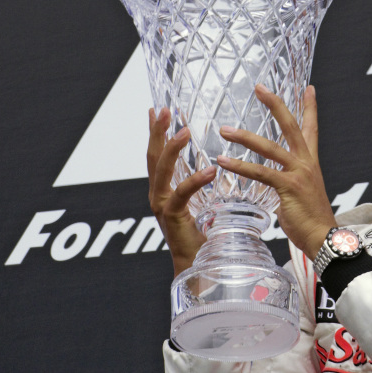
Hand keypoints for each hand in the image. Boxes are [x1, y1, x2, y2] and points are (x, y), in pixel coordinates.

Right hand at [147, 108, 215, 275]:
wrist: (197, 263)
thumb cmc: (202, 235)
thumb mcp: (202, 203)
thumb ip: (204, 185)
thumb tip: (218, 166)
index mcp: (164, 188)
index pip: (157, 154)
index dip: (156, 132)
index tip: (156, 109)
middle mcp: (158, 194)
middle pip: (153, 156)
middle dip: (158, 131)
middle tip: (165, 110)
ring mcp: (161, 205)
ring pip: (161, 170)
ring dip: (172, 149)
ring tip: (185, 131)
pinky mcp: (172, 217)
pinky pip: (181, 194)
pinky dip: (196, 180)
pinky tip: (211, 169)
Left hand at [216, 85, 336, 259]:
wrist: (323, 237)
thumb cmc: (311, 220)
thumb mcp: (300, 195)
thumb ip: (287, 184)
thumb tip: (274, 186)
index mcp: (310, 162)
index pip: (311, 128)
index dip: (310, 107)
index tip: (308, 88)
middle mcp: (306, 163)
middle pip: (291, 126)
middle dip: (275, 105)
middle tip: (260, 88)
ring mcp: (298, 173)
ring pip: (269, 147)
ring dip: (245, 137)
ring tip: (225, 130)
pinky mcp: (288, 187)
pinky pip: (260, 173)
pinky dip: (240, 166)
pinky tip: (224, 161)